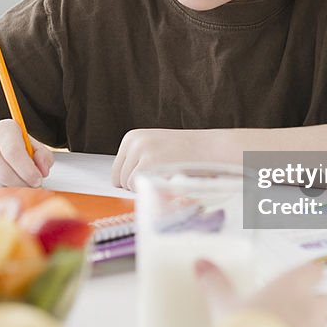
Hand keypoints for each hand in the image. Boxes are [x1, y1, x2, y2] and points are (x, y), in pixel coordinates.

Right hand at [0, 120, 53, 188]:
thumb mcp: (30, 145)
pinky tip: (3, 183)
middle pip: (4, 173)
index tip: (37, 179)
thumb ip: (42, 156)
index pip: (13, 153)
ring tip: (17, 182)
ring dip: (12, 190)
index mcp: (3, 129)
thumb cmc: (11, 146)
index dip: (28, 171)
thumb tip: (42, 171)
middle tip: (31, 186)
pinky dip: (0, 192)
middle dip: (22, 184)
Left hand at [112, 128, 234, 190]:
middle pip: (119, 179)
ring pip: (128, 185)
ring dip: (146, 187)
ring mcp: (141, 151)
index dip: (132, 179)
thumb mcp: (154, 149)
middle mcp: (134, 142)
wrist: (209, 149)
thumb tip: (120, 184)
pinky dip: (151, 189)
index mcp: (131, 137)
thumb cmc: (185, 153)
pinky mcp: (149, 163)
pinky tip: (166, 178)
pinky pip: (138, 187)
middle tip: (159, 176)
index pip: (117, 170)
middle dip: (137, 184)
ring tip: (165, 175)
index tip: (149, 177)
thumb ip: (137, 161)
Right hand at [196, 259, 326, 326]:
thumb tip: (201, 264)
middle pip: (321, 302)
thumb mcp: (223, 306)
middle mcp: (312, 309)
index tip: (294, 282)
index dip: (305, 276)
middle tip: (282, 317)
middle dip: (308, 308)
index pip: (313, 271)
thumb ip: (215, 284)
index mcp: (292, 287)